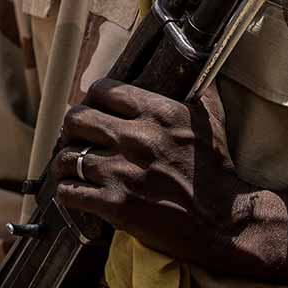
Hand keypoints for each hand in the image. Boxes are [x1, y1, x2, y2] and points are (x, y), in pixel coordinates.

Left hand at [54, 81, 248, 273]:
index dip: (93, 99)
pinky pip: (70, 192)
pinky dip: (67, 192)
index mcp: (158, 112)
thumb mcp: (212, 120)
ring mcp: (122, 172)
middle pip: (76, 119)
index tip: (95, 110)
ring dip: (65, 162)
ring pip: (66, 157)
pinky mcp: (114, 204)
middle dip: (72, 128)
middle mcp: (136, 137)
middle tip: (77, 138)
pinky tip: (74, 192)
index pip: (103, 90)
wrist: (222, 221)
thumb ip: (199, 90)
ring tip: (70, 167)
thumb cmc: (216, 170)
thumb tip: (194, 66)